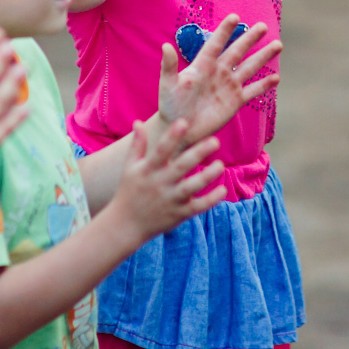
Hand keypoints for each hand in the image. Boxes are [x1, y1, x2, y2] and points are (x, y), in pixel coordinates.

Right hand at [112, 120, 226, 246]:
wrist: (125, 225)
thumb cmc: (128, 192)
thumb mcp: (129, 167)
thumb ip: (137, 145)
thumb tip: (138, 122)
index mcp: (148, 170)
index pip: (161, 150)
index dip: (171, 137)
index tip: (184, 122)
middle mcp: (159, 184)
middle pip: (181, 166)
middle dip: (198, 153)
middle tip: (215, 141)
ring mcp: (170, 200)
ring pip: (191, 187)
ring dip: (207, 176)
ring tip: (221, 165)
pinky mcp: (178, 214)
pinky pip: (197, 207)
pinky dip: (210, 200)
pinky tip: (223, 190)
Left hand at [155, 14, 280, 144]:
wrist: (179, 129)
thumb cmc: (170, 106)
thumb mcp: (168, 85)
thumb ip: (169, 66)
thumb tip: (165, 46)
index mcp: (202, 65)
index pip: (216, 44)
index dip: (225, 31)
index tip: (235, 17)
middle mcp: (218, 72)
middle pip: (237, 52)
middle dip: (250, 39)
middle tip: (263, 26)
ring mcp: (228, 86)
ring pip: (249, 68)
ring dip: (263, 57)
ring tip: (278, 45)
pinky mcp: (235, 101)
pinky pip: (252, 91)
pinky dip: (264, 85)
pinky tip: (276, 77)